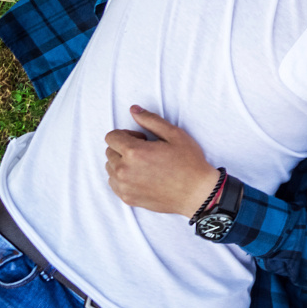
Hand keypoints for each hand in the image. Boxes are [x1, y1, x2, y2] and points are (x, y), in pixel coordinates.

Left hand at [105, 106, 220, 217]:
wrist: (196, 192)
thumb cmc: (188, 162)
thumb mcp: (175, 135)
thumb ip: (151, 120)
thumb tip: (133, 110)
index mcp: (134, 152)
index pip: (111, 137)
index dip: (127, 134)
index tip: (142, 139)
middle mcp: (124, 170)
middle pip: (109, 151)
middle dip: (123, 148)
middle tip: (146, 152)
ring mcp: (124, 186)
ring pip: (110, 168)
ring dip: (122, 163)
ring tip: (144, 165)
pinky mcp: (126, 198)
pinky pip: (114, 183)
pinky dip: (123, 177)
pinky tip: (142, 177)